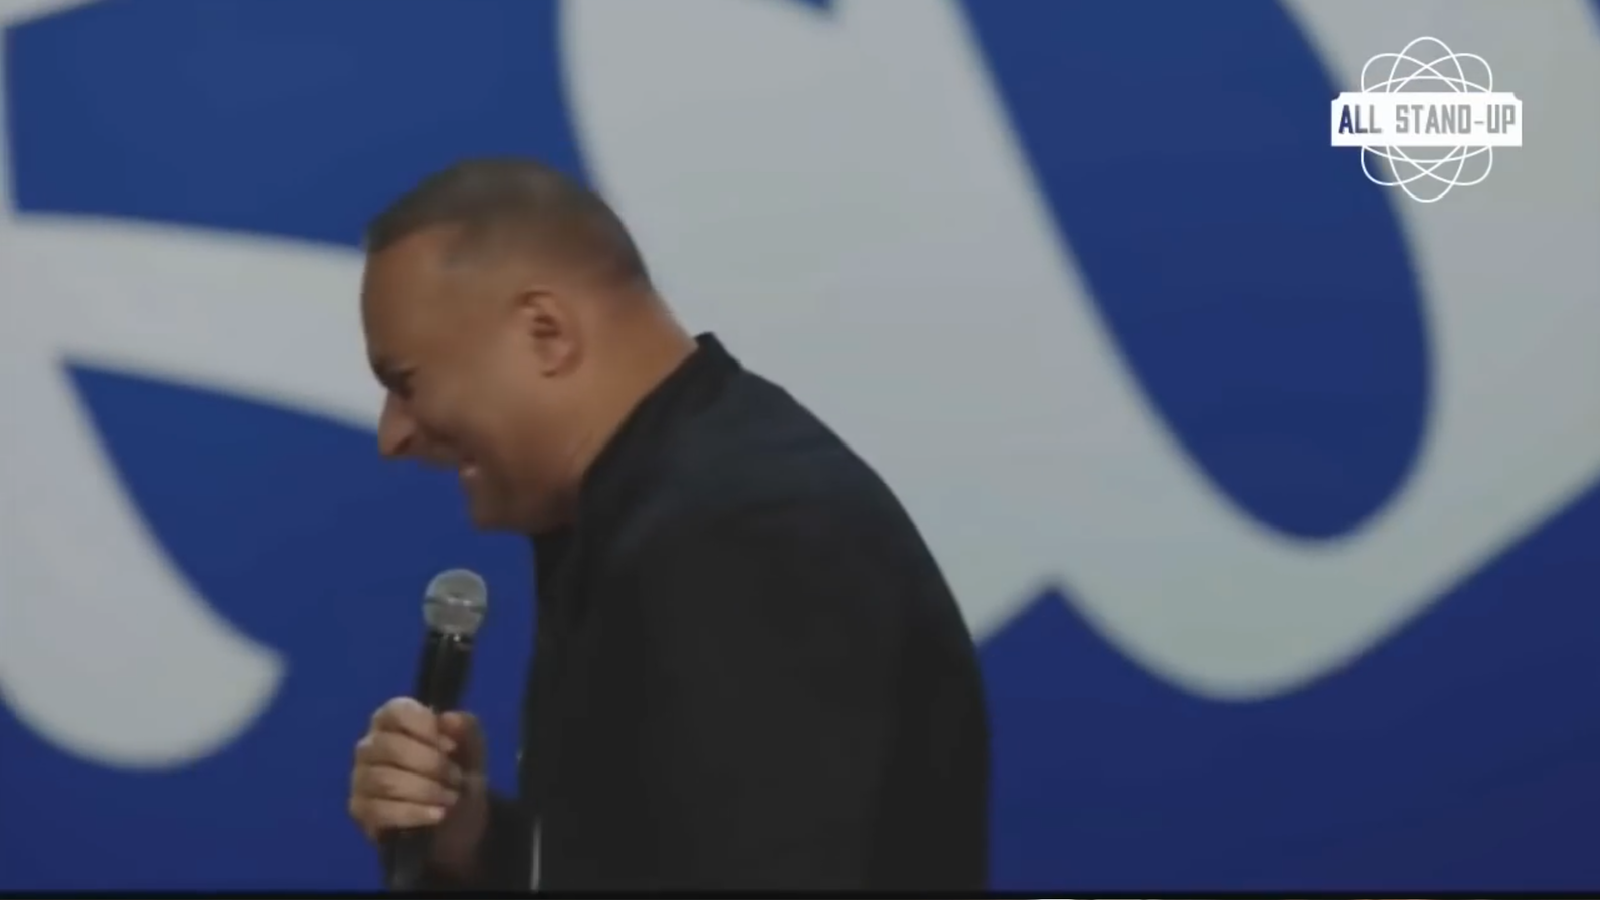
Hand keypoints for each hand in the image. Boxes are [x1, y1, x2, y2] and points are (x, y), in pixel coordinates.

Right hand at [348, 697, 490, 878]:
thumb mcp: (472, 749)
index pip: (397, 711)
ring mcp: (360, 778)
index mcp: (392, 720)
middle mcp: (370, 745)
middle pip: (390, 747)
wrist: (456, 819)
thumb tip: (448, 718)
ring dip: (425, 790)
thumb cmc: (456, 772)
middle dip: (431, 765)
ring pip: (384, 780)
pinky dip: (414, 813)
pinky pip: (379, 810)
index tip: (452, 746)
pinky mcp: (360, 809)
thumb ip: (466, 728)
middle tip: (457, 778)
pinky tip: (437, 815)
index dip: (426, 727)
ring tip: (450, 798)